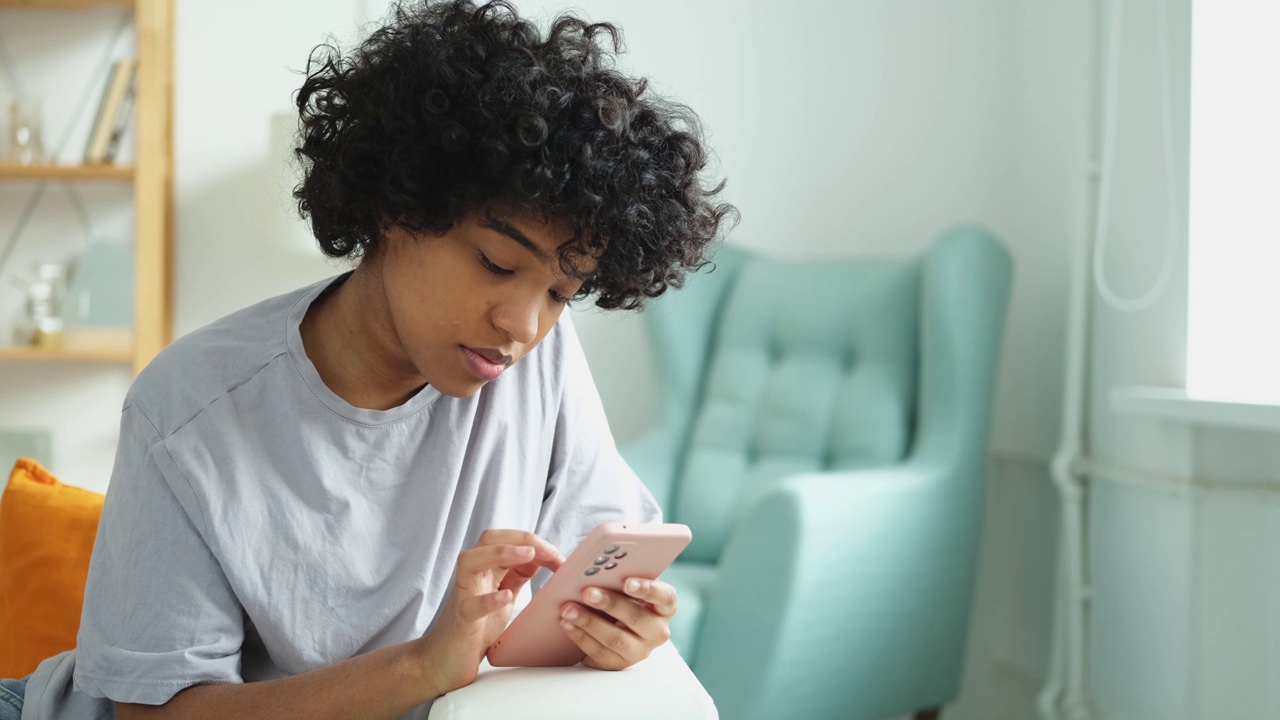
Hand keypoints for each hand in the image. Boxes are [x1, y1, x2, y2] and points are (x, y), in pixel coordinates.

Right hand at [414, 530, 562, 695]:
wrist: (442, 663)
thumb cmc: (475, 629)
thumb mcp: (502, 598)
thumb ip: (516, 576)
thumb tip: (541, 558)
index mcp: (485, 570)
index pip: (507, 540)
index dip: (535, 542)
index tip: (558, 557)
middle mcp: (472, 577)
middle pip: (488, 540)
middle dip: (521, 538)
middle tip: (549, 551)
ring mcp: (463, 597)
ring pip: (470, 561)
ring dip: (501, 553)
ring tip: (528, 555)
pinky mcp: (461, 622)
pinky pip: (470, 606)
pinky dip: (488, 599)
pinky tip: (505, 596)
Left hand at [558, 578, 676, 669]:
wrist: (615, 625)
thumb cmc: (623, 598)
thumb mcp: (627, 586)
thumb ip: (619, 577)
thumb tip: (597, 568)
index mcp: (665, 607)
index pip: (666, 597)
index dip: (648, 589)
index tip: (627, 582)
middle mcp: (657, 631)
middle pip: (637, 619)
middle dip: (610, 604)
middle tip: (587, 592)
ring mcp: (640, 651)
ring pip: (616, 639)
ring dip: (589, 623)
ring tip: (569, 609)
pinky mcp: (620, 664)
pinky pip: (600, 654)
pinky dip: (581, 637)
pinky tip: (568, 624)